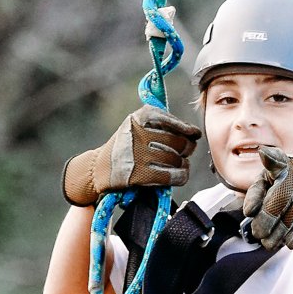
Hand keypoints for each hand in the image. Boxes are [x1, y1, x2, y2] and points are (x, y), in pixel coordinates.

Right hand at [62, 103, 200, 206]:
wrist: (99, 168)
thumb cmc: (125, 146)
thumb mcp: (136, 125)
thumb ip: (160, 122)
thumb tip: (192, 132)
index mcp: (140, 117)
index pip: (172, 121)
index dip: (187, 129)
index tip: (194, 135)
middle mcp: (139, 133)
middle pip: (178, 141)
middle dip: (188, 147)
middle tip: (186, 151)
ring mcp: (139, 155)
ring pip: (176, 160)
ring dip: (183, 164)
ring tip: (182, 164)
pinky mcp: (139, 175)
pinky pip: (171, 176)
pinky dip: (180, 176)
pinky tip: (180, 175)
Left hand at [241, 146, 292, 250]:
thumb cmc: (286, 184)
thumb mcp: (271, 181)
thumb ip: (258, 191)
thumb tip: (250, 213)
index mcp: (284, 163)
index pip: (276, 160)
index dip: (269, 161)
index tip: (259, 172)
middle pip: (281, 197)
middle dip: (266, 218)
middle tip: (257, 233)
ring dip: (279, 232)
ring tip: (267, 244)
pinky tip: (289, 244)